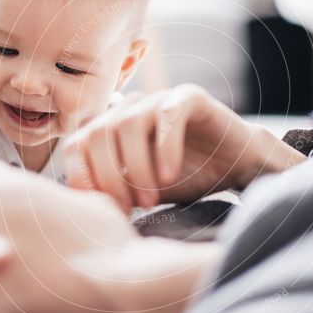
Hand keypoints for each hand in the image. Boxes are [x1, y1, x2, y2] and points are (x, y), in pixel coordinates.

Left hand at [61, 85, 306, 211]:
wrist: (236, 166)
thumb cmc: (187, 179)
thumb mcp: (142, 192)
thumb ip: (114, 193)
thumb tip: (81, 216)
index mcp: (111, 129)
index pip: (76, 144)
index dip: (82, 177)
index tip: (101, 210)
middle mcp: (129, 108)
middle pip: (98, 133)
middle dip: (108, 176)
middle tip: (127, 208)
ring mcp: (157, 98)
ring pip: (128, 123)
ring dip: (135, 166)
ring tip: (149, 199)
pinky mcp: (189, 96)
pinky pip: (168, 114)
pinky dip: (164, 149)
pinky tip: (169, 177)